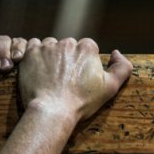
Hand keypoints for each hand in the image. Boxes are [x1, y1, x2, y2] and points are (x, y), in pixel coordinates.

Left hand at [0, 35, 132, 120]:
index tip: (81, 77)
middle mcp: (67, 43)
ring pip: (51, 46)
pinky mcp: (30, 53)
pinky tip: (40, 70)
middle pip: (69, 46)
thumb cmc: (82, 101)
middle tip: (66, 78)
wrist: (53, 110)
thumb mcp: (111, 88)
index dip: (85, 63)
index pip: (88, 48)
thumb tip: (116, 53)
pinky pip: (33, 46)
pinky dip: (36, 55)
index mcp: (87, 48)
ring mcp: (47, 47)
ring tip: (52, 75)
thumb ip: (123, 67)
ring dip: (52, 56)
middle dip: (68, 58)